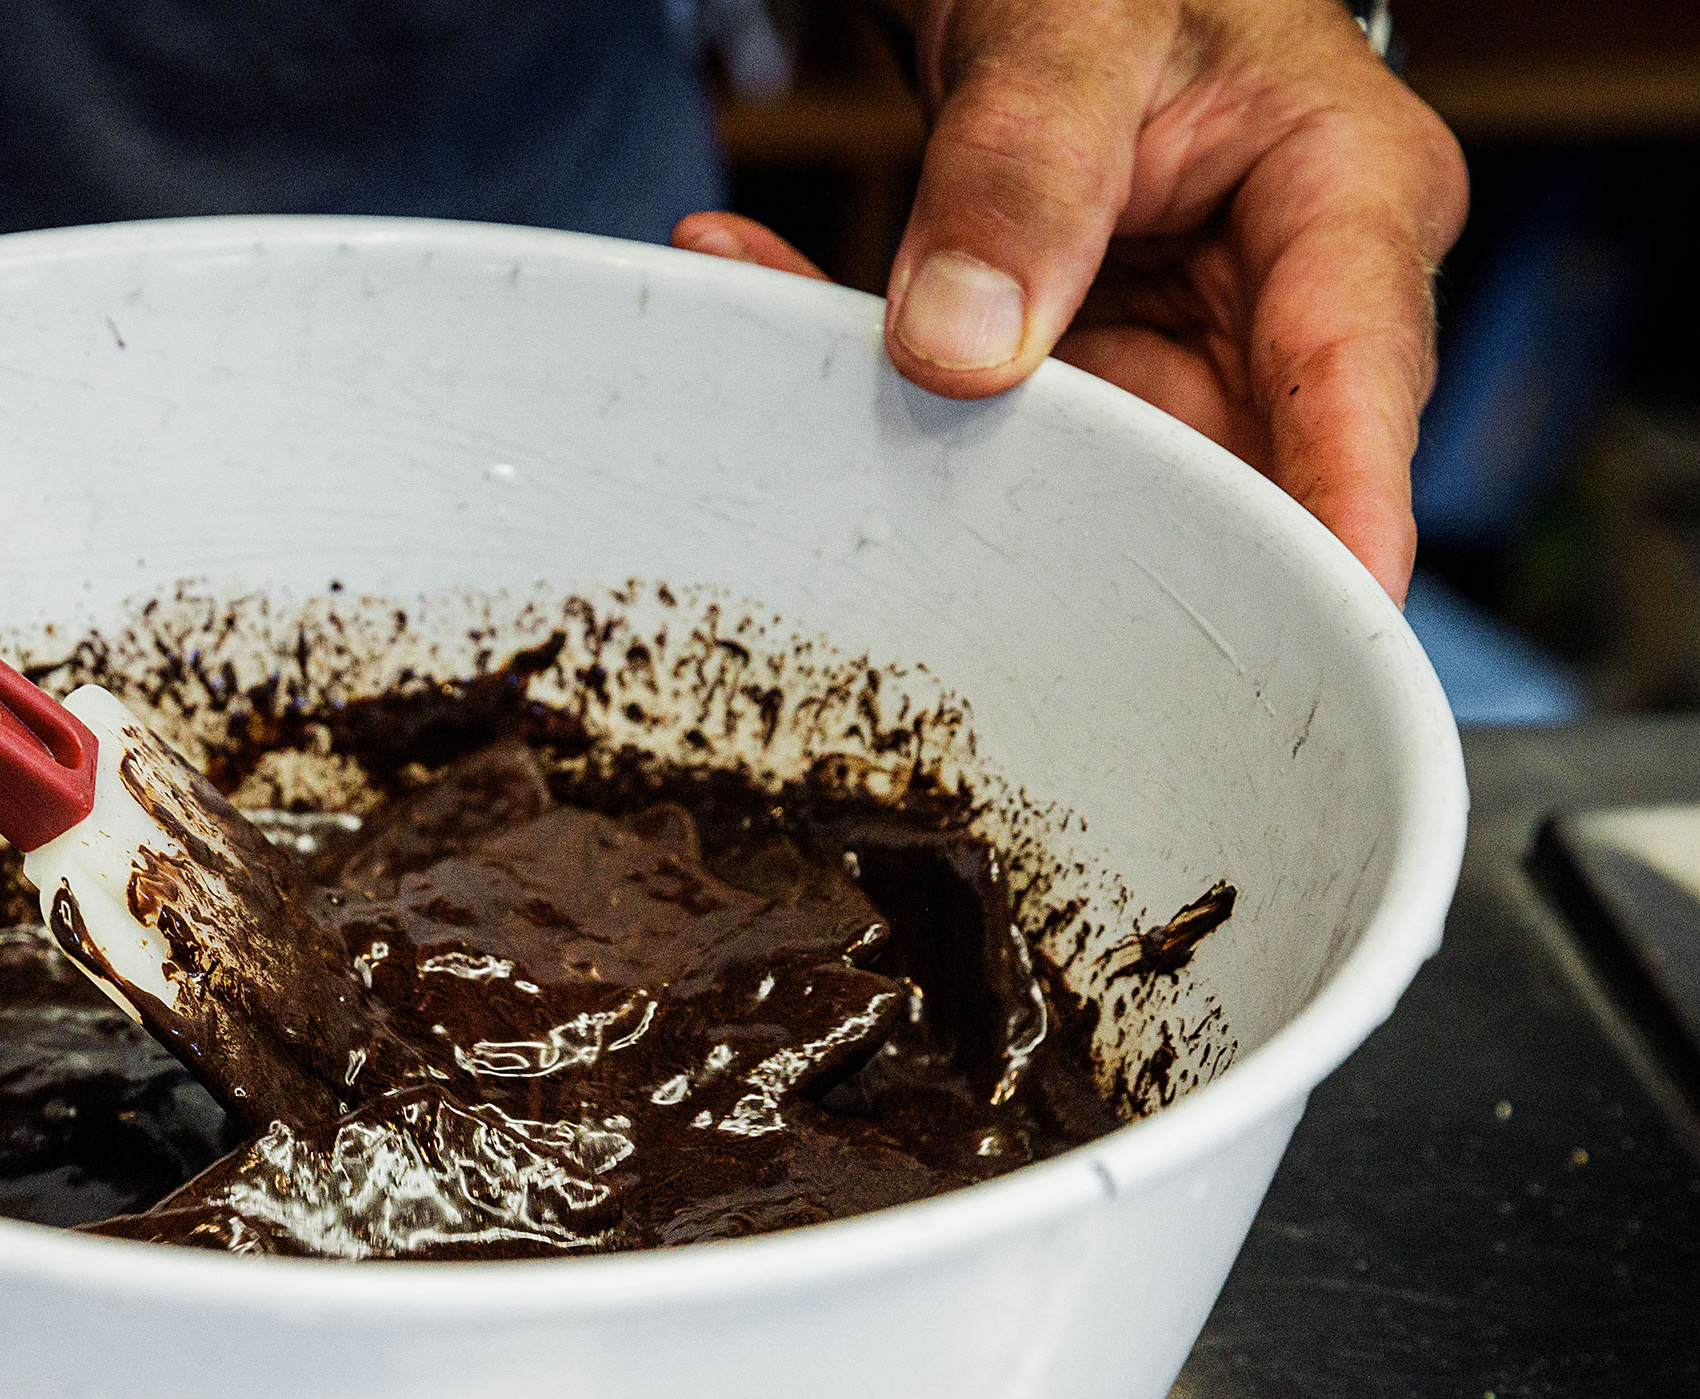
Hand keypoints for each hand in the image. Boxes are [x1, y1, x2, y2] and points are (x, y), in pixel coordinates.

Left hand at [674, 0, 1465, 600]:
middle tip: (959, 570)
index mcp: (1350, 205)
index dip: (1340, 519)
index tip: (1318, 626)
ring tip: (811, 386)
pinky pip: (983, 436)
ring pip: (1084, 491)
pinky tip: (757, 296)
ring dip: (931, 459)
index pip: (1355, 380)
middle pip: (1229, 485)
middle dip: (1095, 548)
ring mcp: (1178, 371)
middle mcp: (1281, 316)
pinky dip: (862, 388)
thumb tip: (963, 346)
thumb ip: (1020, 174)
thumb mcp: (1075, 32)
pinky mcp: (1085, 399)